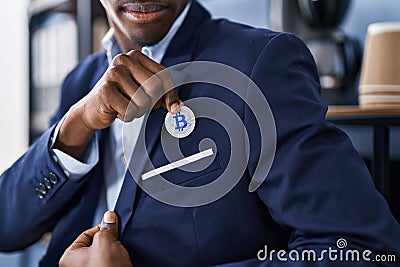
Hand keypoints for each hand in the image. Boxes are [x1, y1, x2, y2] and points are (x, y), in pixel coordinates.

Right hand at [54, 50, 180, 158]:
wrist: (92, 108)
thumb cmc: (121, 97)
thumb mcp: (143, 90)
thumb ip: (161, 94)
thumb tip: (177, 106)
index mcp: (136, 56)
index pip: (163, 75)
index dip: (171, 94)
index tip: (173, 108)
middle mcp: (124, 60)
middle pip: (155, 87)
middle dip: (153, 103)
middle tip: (141, 105)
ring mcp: (113, 73)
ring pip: (144, 101)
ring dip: (138, 111)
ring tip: (126, 105)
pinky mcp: (106, 90)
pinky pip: (130, 110)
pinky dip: (127, 116)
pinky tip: (117, 109)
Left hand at [59, 211, 131, 266]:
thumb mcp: (106, 242)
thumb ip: (106, 227)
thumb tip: (109, 217)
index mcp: (69, 258)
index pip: (86, 234)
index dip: (101, 228)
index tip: (112, 225)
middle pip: (96, 244)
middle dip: (109, 241)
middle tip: (116, 241)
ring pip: (104, 255)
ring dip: (114, 252)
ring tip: (119, 254)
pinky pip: (109, 263)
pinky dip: (116, 261)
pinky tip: (121, 261)